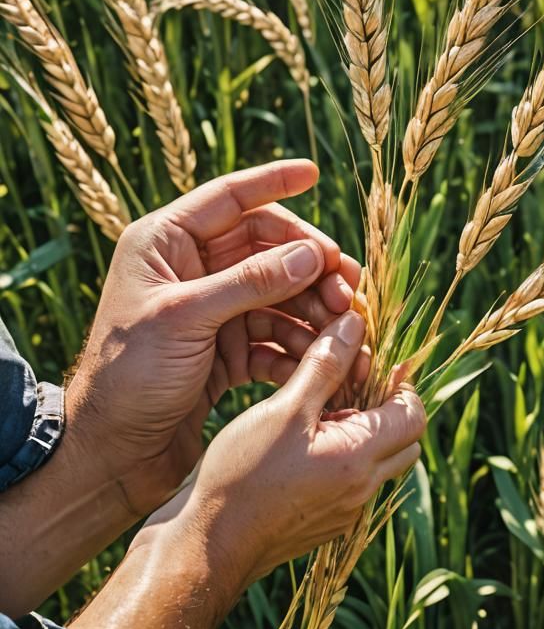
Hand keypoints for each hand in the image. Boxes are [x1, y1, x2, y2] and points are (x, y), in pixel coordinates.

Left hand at [65, 159, 361, 513]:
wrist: (110, 457)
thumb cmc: (127, 378)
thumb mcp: (185, 319)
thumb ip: (251, 282)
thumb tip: (311, 254)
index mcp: (166, 244)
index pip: (229, 198)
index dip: (273, 181)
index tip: (313, 172)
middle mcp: (193, 269)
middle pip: (269, 248)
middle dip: (312, 264)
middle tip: (347, 284)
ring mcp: (215, 308)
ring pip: (281, 292)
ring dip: (315, 306)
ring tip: (347, 324)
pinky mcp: (230, 347)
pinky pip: (277, 332)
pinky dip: (302, 344)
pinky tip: (324, 357)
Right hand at [68, 312, 425, 628]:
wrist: (203, 548)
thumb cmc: (241, 476)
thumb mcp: (285, 409)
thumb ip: (326, 365)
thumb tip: (355, 324)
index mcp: (361, 459)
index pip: (414, 415)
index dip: (400, 383)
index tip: (370, 363)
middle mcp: (362, 490)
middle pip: (403, 440)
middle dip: (386, 405)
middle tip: (349, 381)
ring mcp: (344, 510)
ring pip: (375, 460)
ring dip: (359, 428)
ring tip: (318, 405)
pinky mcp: (322, 521)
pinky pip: (349, 480)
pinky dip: (340, 453)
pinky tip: (301, 437)